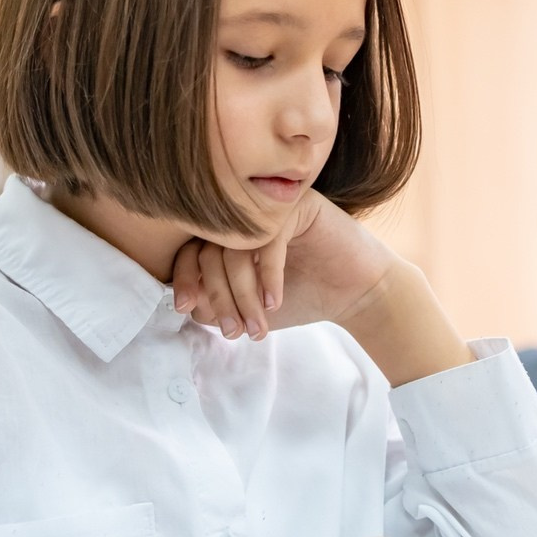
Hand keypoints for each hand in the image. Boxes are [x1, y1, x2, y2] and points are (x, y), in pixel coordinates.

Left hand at [170, 191, 398, 340]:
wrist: (353, 293)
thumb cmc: (300, 297)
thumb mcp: (248, 308)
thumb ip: (216, 303)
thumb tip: (189, 303)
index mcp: (226, 234)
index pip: (189, 249)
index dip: (183, 278)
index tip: (185, 308)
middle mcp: (243, 214)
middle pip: (210, 250)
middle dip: (219, 297)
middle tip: (234, 331)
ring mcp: (268, 207)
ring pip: (236, 248)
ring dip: (244, 294)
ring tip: (258, 325)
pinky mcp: (296, 205)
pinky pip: (268, 239)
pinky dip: (268, 276)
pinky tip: (274, 303)